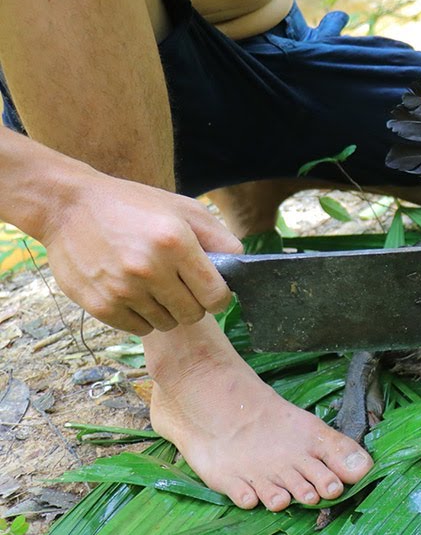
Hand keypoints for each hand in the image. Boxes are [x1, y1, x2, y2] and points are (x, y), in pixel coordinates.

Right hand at [40, 172, 242, 335]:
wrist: (67, 206)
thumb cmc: (132, 205)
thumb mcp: (181, 208)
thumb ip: (218, 237)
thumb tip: (240, 264)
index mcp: (175, 243)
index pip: (217, 296)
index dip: (219, 296)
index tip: (211, 289)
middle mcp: (150, 269)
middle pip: (194, 314)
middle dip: (194, 303)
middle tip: (181, 286)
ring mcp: (123, 290)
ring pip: (167, 324)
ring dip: (166, 310)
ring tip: (153, 286)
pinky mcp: (100, 305)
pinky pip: (139, 329)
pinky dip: (141, 317)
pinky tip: (134, 294)